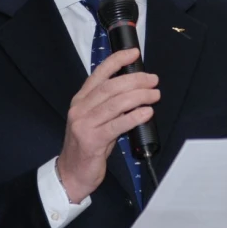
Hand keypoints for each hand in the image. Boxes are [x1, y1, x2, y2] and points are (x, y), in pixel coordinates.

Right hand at [57, 48, 159, 202]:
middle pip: (111, 87)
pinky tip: (147, 113)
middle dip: (135, 80)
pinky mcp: (91, 140)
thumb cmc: (88, 145)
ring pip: (115, 103)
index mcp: (81, 99)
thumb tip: (136, 90)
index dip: (117, 60)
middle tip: (153, 80)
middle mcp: (80, 108)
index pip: (99, 73)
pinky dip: (134, 117)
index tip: (134, 53)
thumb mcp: (96, 119)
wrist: (72, 174)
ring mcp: (84, 124)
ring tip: (154, 95)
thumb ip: (110, 104)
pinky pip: (117, 125)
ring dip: (139, 96)